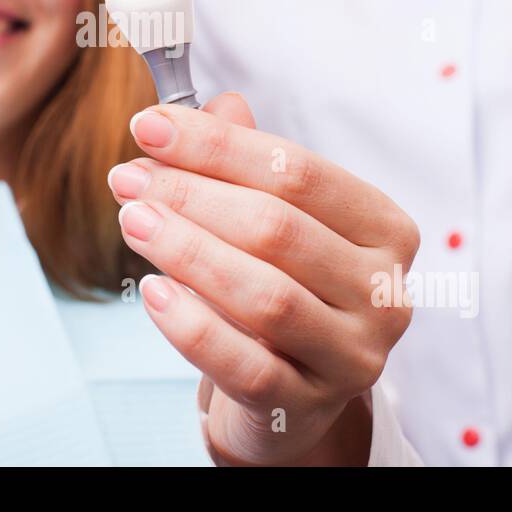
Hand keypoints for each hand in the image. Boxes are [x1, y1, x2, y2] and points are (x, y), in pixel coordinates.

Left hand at [106, 92, 418, 465]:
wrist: (287, 391)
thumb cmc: (278, 285)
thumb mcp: (271, 219)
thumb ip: (246, 162)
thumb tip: (217, 104)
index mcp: (383, 228)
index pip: (297, 172)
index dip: (216, 146)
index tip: (148, 126)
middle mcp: (383, 291)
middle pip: (277, 228)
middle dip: (191, 195)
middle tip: (128, 178)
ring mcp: (353, 356)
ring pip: (264, 295)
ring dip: (187, 251)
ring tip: (132, 220)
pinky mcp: (309, 407)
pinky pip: (245, 364)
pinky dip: (191, 324)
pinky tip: (151, 291)